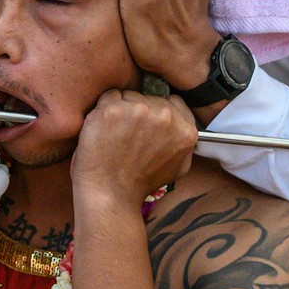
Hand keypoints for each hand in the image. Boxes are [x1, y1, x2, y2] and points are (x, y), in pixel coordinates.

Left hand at [72, 90, 196, 209]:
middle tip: (128, 135)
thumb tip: (183, 128)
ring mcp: (139, 110)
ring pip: (128, 95)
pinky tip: (103, 129)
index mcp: (185, 130)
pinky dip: (103, 109)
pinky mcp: (114, 109)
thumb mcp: (178, 167)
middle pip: (149, 97)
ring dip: (121, 109)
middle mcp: (166, 116)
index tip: (148, 123)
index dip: (158, 111)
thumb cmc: (140, 182)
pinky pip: (108, 96)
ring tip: (115, 134)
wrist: (111, 193)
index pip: (174, 102)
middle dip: (138, 111)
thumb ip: (184, 144)